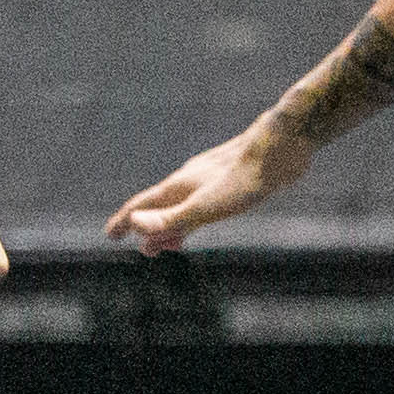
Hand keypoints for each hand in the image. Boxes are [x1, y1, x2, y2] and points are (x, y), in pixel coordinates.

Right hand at [106, 122, 305, 253]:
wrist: (283, 145)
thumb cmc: (248, 177)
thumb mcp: (208, 205)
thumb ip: (173, 218)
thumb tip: (136, 227)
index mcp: (179, 187)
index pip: (142, 207)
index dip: (125, 222)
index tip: (110, 236)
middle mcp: (189, 181)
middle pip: (160, 206)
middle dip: (147, 227)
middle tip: (142, 248)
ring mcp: (209, 178)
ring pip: (182, 204)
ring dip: (173, 224)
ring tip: (173, 243)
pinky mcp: (231, 179)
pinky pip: (203, 200)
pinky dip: (195, 215)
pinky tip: (207, 214)